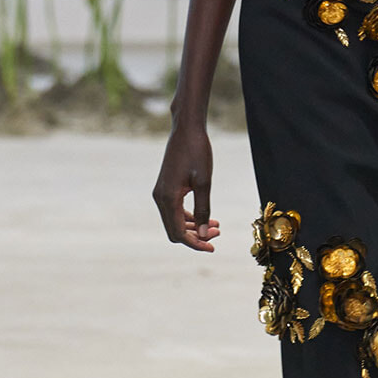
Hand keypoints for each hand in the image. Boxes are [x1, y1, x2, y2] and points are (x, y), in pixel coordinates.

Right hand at [152, 118, 220, 251]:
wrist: (186, 129)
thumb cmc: (197, 152)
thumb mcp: (204, 182)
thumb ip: (203, 210)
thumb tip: (205, 234)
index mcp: (168, 198)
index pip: (179, 233)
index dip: (196, 244)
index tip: (213, 248)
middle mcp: (160, 198)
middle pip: (175, 230)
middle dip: (195, 237)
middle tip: (218, 235)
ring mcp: (160, 192)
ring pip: (174, 221)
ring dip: (193, 227)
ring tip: (216, 227)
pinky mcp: (165, 188)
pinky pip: (174, 210)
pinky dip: (188, 217)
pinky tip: (206, 217)